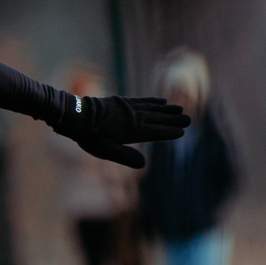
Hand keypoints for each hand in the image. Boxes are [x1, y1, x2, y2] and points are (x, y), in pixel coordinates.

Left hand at [53, 94, 188, 168]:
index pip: (155, 132)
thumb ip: (125, 157)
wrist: (77, 115)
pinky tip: (161, 101)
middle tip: (189, 119)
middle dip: (173, 119)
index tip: (182, 131)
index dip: (169, 132)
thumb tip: (143, 164)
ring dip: (166, 109)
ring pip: (152, 108)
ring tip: (180, 108)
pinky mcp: (121, 101)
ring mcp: (128, 108)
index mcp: (132, 131)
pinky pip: (141, 100)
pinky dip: (153, 101)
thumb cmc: (90, 137)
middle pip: (158, 118)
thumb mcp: (105, 151)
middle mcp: (134, 118)